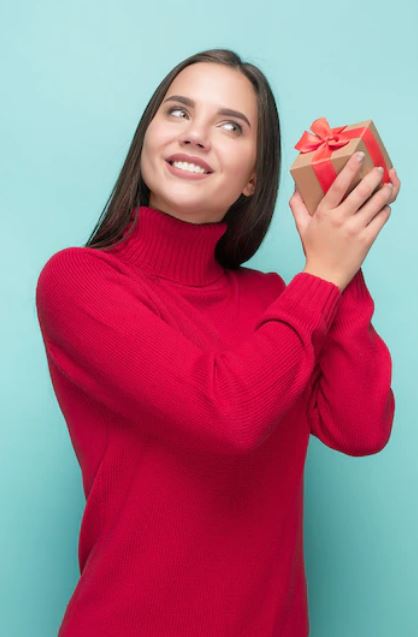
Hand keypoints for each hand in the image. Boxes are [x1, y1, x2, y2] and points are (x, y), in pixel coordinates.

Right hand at [289, 155, 400, 290]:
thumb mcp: (301, 226)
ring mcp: (355, 229)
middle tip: (379, 169)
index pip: (338, 185)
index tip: (359, 156)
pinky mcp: (367, 239)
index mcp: (324, 213)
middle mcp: (340, 219)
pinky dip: (385, 209)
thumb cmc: (314, 249)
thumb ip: (297, 205)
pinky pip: (382, 218)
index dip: (351, 168)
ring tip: (387, 186)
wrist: (325, 275)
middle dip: (374, 177)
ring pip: (376, 203)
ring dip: (385, 191)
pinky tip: (384, 206)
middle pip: (362, 191)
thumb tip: (295, 185)